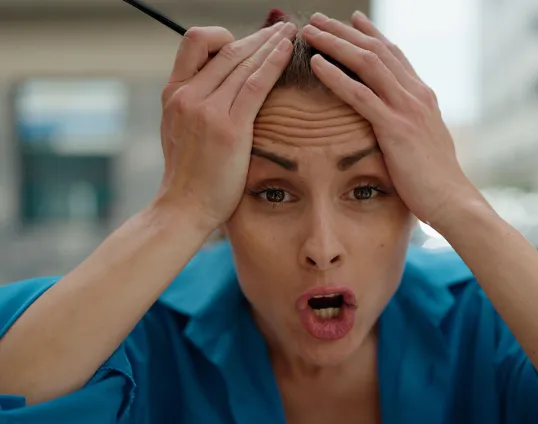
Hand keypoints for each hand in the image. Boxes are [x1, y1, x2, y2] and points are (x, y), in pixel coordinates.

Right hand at [156, 22, 296, 227]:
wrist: (183, 207)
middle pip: (225, 50)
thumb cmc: (188, 175)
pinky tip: (288, 52)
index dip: (224, 37)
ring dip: (270, 43)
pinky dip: (273, 63)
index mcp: (173, 93)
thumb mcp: (180, 131)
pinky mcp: (228, 127)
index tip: (247, 45)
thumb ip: (195, 105)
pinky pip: (255, 84)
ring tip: (290, 34)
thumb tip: (221, 89)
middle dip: (257, 37)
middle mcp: (186, 95)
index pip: (196, 44)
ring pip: (242, 62)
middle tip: (280, 29)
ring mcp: (206, 109)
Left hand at [302, 12, 480, 227]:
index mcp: (423, 97)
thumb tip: (398, 123)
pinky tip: (315, 64)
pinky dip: (335, 76)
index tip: (352, 20)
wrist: (453, 200)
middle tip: (319, 19)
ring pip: (366, 63)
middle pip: (376, 51)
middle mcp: (416, 95)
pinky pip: (360, 95)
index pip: (394, 55)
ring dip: (335, 44)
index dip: (371, 35)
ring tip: (310, 31)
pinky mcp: (395, 128)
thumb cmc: (436, 180)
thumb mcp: (425, 143)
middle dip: (345, 32)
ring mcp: (407, 108)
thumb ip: (411, 125)